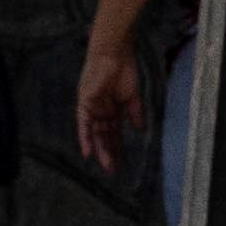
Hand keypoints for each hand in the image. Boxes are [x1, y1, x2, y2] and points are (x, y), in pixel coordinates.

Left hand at [77, 39, 144, 173]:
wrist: (115, 54)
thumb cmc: (124, 71)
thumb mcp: (132, 98)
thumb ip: (135, 114)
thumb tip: (141, 130)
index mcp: (111, 109)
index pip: (113, 133)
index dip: (115, 147)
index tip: (119, 163)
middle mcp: (100, 111)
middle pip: (104, 136)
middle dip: (109, 153)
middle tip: (113, 170)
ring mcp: (92, 107)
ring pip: (95, 133)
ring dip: (100, 149)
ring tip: (106, 166)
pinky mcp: (85, 102)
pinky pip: (83, 123)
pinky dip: (85, 137)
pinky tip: (88, 152)